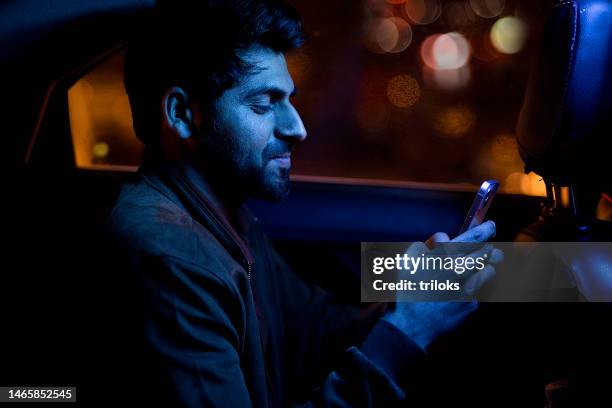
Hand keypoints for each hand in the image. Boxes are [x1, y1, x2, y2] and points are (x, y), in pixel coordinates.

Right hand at [383, 221, 502, 349]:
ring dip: (484, 269)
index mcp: (443, 256)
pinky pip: (477, 291)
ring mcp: (468, 288)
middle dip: (490, 250)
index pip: (472, 237)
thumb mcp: (408, 261)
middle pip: (488, 254)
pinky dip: (471, 289)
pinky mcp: (471, 304)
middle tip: (492, 250)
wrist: (409, 325)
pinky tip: (457, 294)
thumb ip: (427, 245)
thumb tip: (443, 238)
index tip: (490, 226)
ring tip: (474, 272)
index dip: (484, 230)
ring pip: (488, 272)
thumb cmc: (405, 291)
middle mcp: (459, 270)